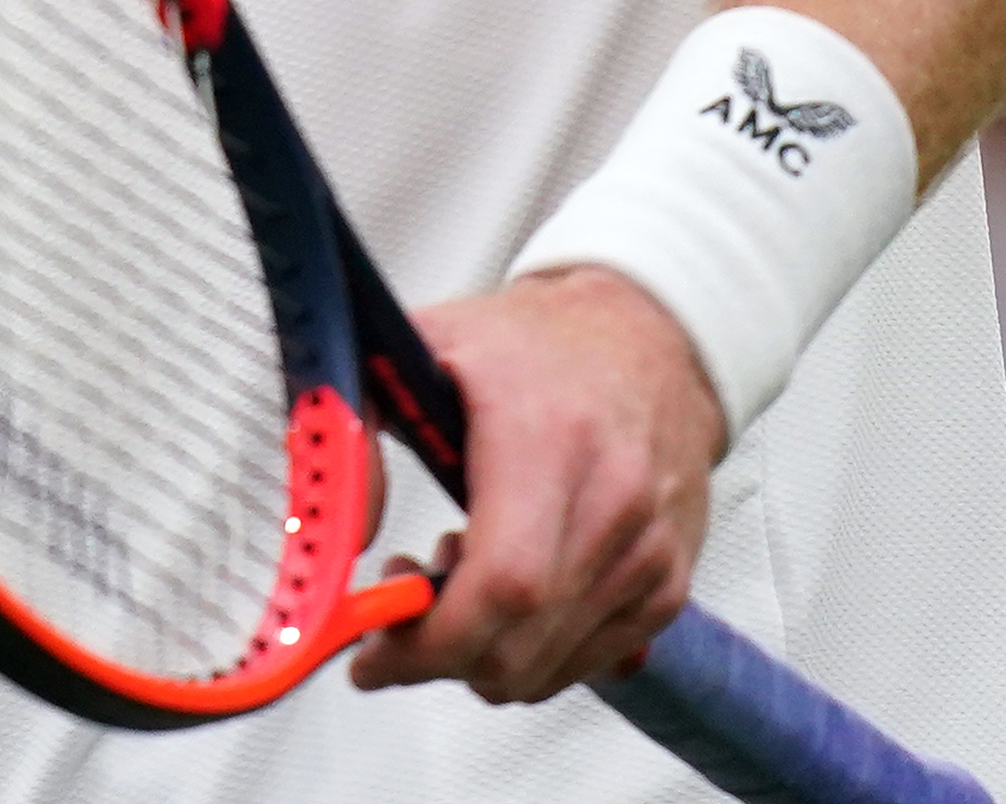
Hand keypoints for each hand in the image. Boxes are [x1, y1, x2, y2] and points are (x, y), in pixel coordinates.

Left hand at [344, 266, 722, 705]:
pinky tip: (508, 581)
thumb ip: (355, 427)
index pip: (506, 584)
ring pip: (549, 667)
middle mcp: (615, 502)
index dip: (431, 639)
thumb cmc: (530, 345)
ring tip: (454, 569)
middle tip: (397, 607)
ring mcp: (650, 551)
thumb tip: (336, 530)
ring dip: (482, 651)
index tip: (372, 652)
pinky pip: (588, 663)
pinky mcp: (669, 583)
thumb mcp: (419, 345)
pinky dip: (531, 650)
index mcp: (551, 439)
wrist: (645, 336)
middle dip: (438, 655)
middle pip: (520, 645)